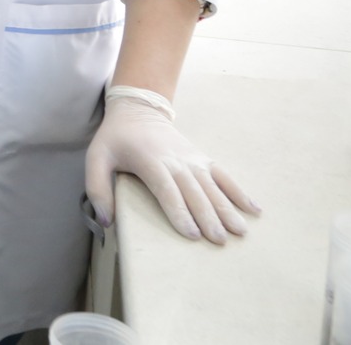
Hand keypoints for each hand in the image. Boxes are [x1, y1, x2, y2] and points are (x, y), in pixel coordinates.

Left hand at [85, 89, 257, 243]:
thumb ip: (97, 188)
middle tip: (220, 240)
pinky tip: (254, 208)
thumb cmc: (116, 138)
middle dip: (208, 217)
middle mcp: (176, 162)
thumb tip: (106, 220)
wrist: (138, 109)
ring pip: (213, 186)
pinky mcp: (202, 159)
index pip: (167, 191)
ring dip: (227, 208)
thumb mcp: (96, 157)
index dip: (180, 212)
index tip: (192, 234)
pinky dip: (239, 191)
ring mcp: (193, 160)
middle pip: (194, 192)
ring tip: (240, 230)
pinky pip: (224, 175)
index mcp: (151, 163)